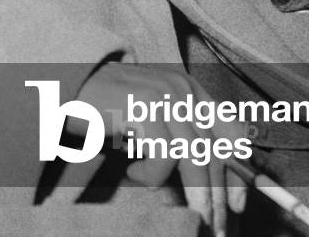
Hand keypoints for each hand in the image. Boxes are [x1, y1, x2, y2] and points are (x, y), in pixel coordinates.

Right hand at [52, 63, 246, 236]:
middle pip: (214, 150)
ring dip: (197, 195)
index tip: (240, 205)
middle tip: (217, 228)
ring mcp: (163, 96)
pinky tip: (131, 171)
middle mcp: (181, 88)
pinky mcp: (144, 108)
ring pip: (194, 157)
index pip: (229, 130)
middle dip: (219, 196)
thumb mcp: (152, 121)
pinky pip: (163, 156)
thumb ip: (180, 140)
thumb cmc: (107, 109)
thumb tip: (210, 186)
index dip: (239, 171)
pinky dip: (150, 175)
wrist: (68, 86)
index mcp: (189, 89)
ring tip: (192, 216)